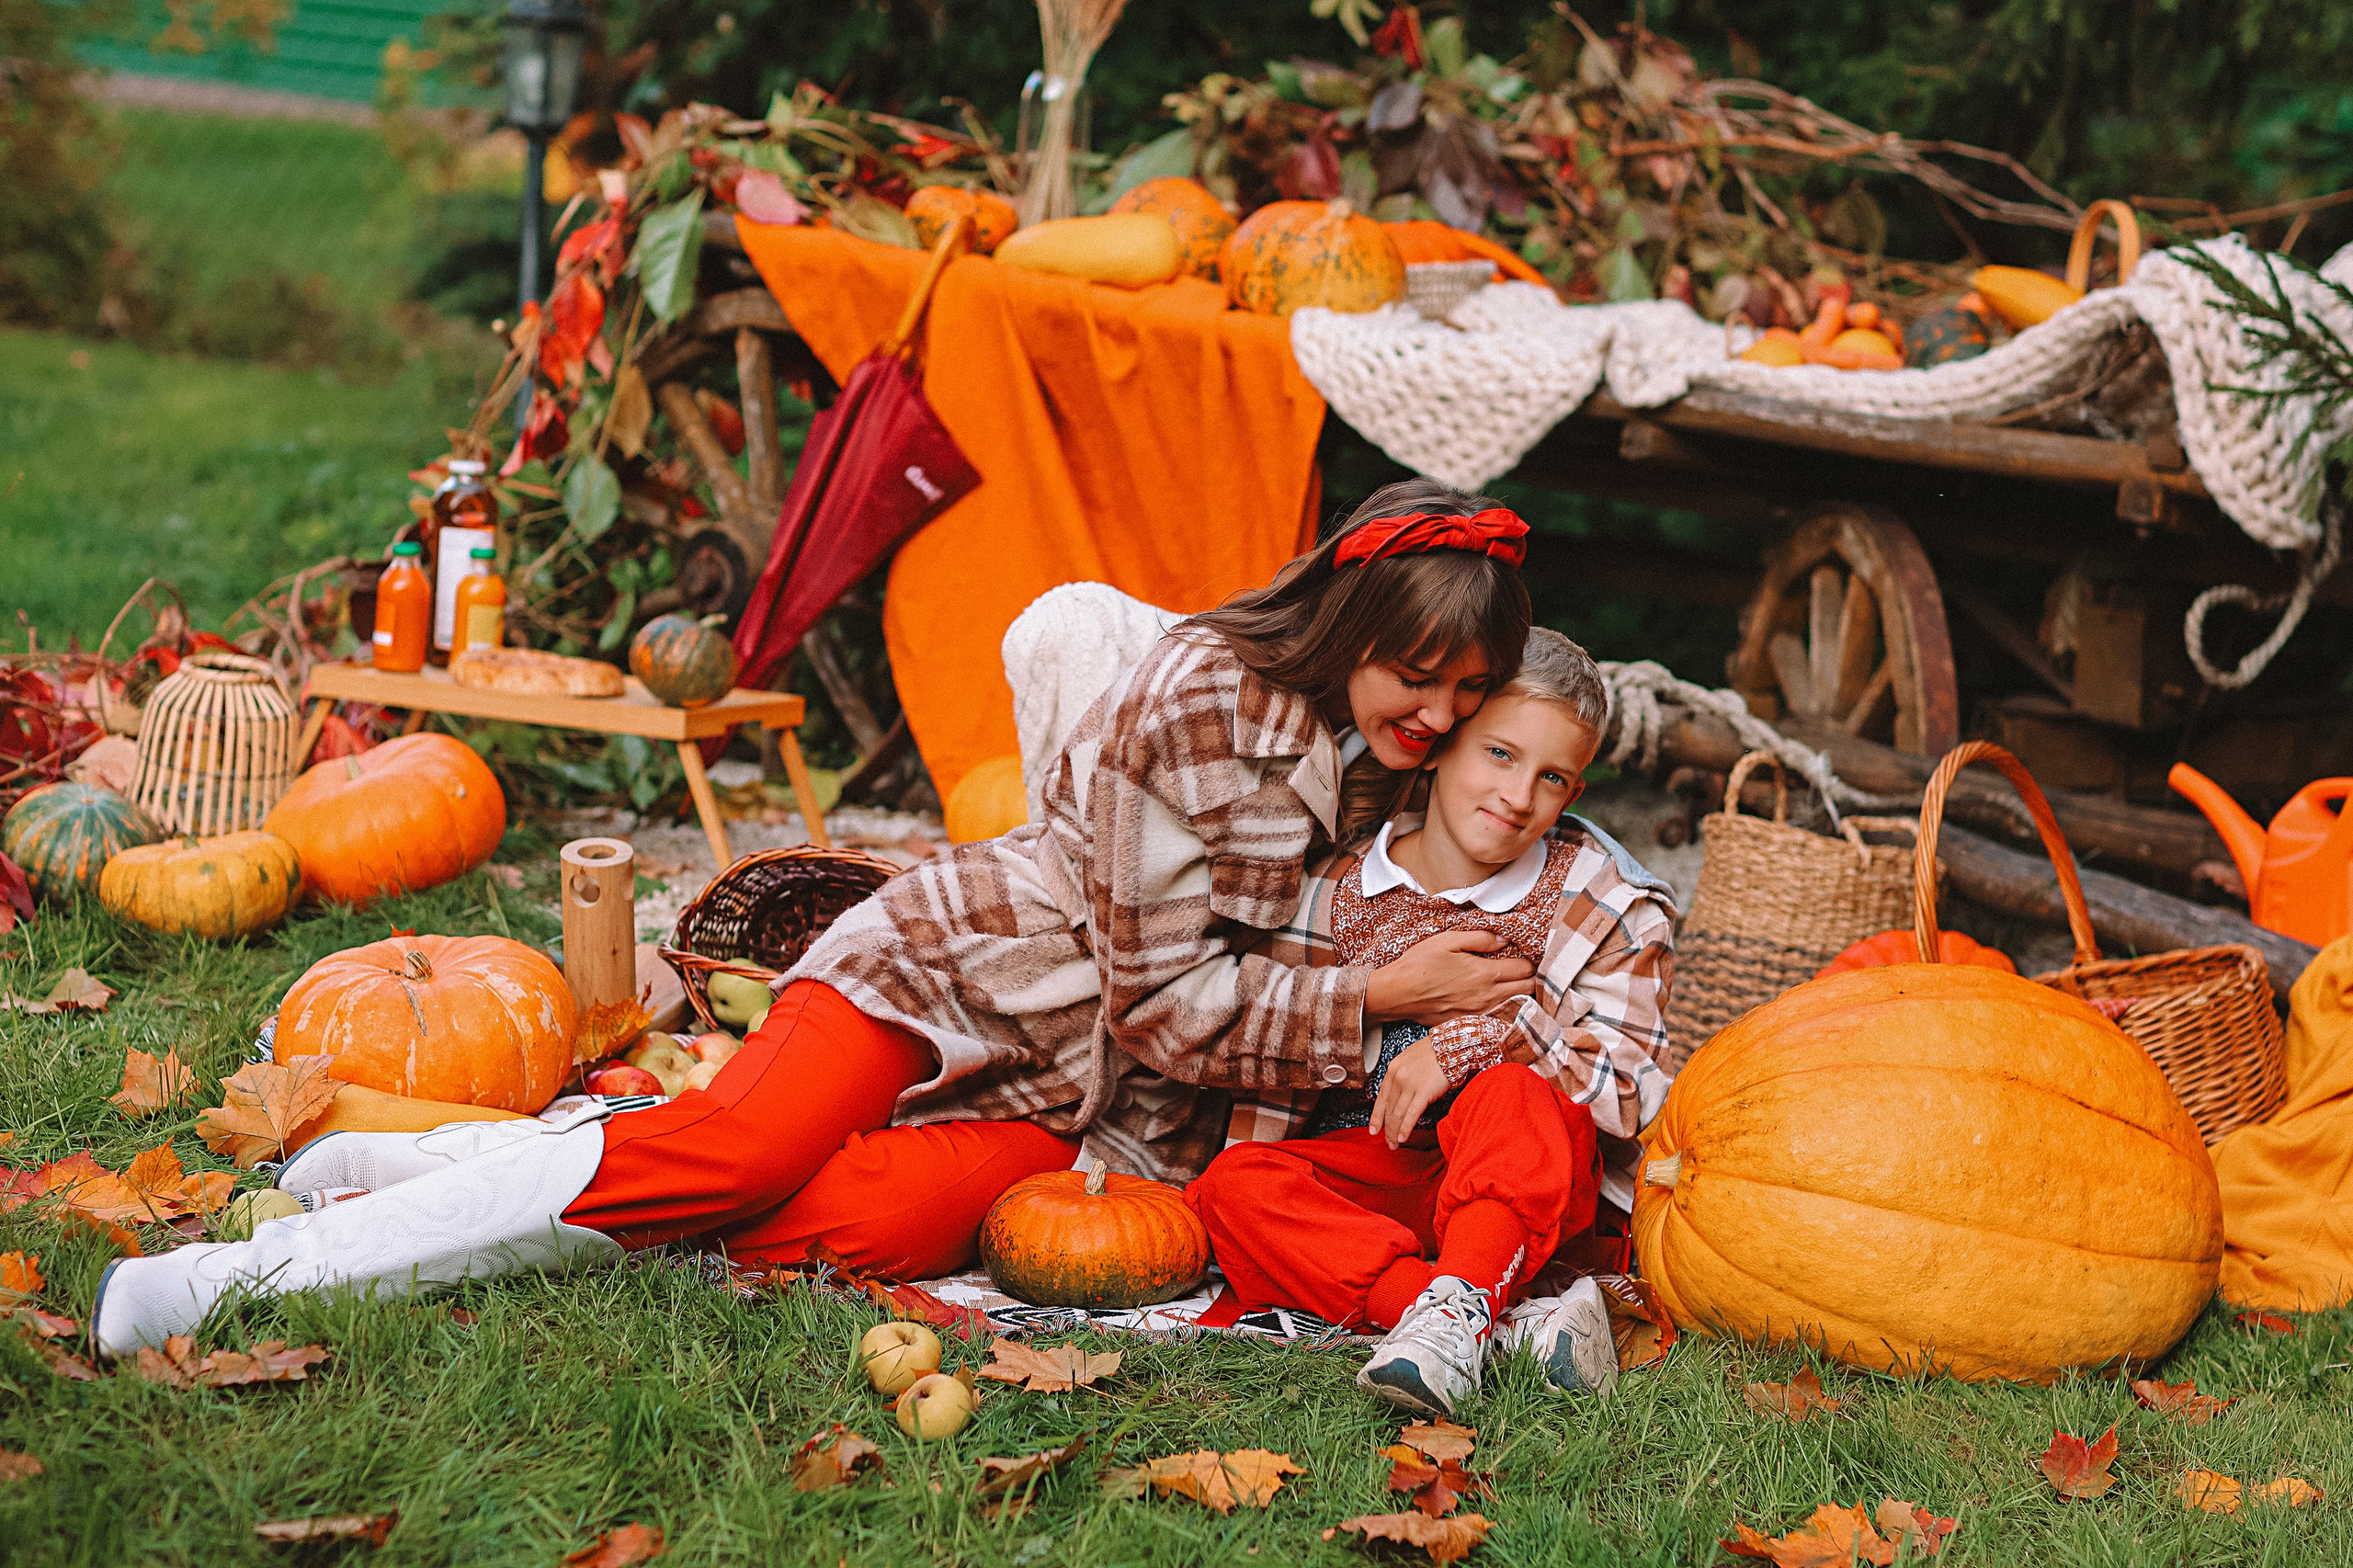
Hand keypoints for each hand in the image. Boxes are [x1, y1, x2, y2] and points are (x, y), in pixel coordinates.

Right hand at [1364, 930, 1534, 1024]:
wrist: (1397, 994)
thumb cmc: (1420, 964)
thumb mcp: (1448, 940)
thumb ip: (1480, 939)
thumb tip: (1504, 940)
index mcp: (1486, 974)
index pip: (1525, 969)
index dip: (1531, 961)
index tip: (1527, 955)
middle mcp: (1488, 997)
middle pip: (1527, 990)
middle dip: (1532, 978)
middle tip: (1526, 969)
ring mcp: (1480, 1013)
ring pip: (1516, 1006)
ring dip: (1520, 994)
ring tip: (1514, 983)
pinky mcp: (1469, 1023)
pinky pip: (1497, 1017)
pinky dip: (1504, 1008)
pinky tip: (1495, 999)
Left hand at [1370, 1039, 1448, 1148]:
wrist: (1453, 1044)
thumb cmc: (1437, 1052)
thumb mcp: (1412, 1060)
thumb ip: (1405, 1075)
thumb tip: (1403, 1094)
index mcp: (1393, 1069)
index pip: (1381, 1098)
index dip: (1376, 1116)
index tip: (1374, 1129)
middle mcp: (1398, 1076)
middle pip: (1389, 1109)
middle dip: (1387, 1129)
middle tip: (1388, 1142)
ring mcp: (1409, 1084)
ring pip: (1397, 1114)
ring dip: (1395, 1132)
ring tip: (1395, 1144)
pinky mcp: (1423, 1091)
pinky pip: (1411, 1114)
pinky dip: (1405, 1128)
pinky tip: (1403, 1137)